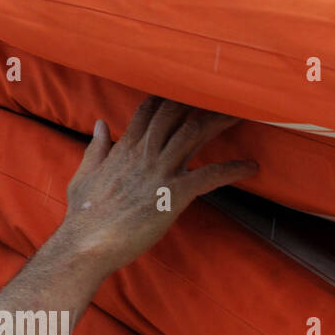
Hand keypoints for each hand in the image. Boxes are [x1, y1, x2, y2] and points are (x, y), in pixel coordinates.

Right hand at [55, 96, 255, 273]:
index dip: (169, 96)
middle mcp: (144, 153)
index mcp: (124, 148)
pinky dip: (233, 169)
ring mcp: (159, 172)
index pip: (150, 110)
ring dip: (221, 122)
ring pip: (195, 133)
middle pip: (176, 112)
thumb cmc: (83, 217)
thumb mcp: (84, 175)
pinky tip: (251, 168)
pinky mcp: (173, 194)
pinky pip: (210, 175)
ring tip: (243, 115)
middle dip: (200, 99)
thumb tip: (101, 124)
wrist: (85, 245)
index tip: (188, 89)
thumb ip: (96, 148)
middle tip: (224, 94)